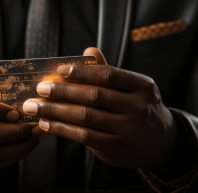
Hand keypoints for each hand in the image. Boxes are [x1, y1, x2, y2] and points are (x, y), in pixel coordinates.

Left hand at [23, 48, 177, 169]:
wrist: (162, 142)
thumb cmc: (139, 108)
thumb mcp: (133, 87)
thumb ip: (109, 71)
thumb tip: (89, 49)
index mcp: (142, 86)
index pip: (109, 75)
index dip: (82, 72)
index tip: (59, 71)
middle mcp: (137, 107)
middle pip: (94, 96)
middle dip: (63, 91)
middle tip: (40, 88)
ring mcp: (128, 129)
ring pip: (86, 117)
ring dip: (56, 111)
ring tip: (35, 107)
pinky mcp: (116, 148)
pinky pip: (84, 136)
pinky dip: (63, 129)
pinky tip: (47, 123)